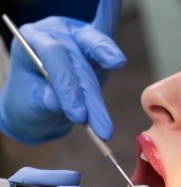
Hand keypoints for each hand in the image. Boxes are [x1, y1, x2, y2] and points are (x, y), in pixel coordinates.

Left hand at [0, 0, 124, 143]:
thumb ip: (44, 100)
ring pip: (94, 53)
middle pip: (78, 61)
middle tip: (103, 129)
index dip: (69, 85)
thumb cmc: (30, 102)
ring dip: (104, 86)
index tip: (80, 115)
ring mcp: (76, 37)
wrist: (39, 103)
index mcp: (32, 41)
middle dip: (91, 97)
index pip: (54, 56)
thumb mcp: (31, 105)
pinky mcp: (93, 46)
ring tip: (114, 109)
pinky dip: (110, 50)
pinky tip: (118, 56)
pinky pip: (105, 43)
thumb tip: (57, 101)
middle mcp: (54, 32)